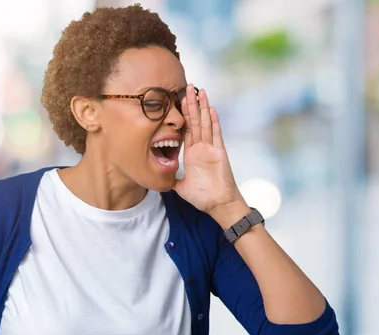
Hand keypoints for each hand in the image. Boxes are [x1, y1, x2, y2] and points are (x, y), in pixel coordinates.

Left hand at [173, 84, 245, 216]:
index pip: (186, 129)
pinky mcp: (219, 152)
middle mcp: (201, 147)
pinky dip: (214, 121)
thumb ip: (171, 179)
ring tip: (199, 91)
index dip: (182, 115)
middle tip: (187, 86)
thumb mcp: (180, 186)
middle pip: (195, 121)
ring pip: (205, 123)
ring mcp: (211, 148)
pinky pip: (215, 134)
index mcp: (192, 153)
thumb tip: (158, 179)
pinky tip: (211, 108)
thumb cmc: (203, 197)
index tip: (177, 100)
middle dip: (191, 104)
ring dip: (202, 107)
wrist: (218, 204)